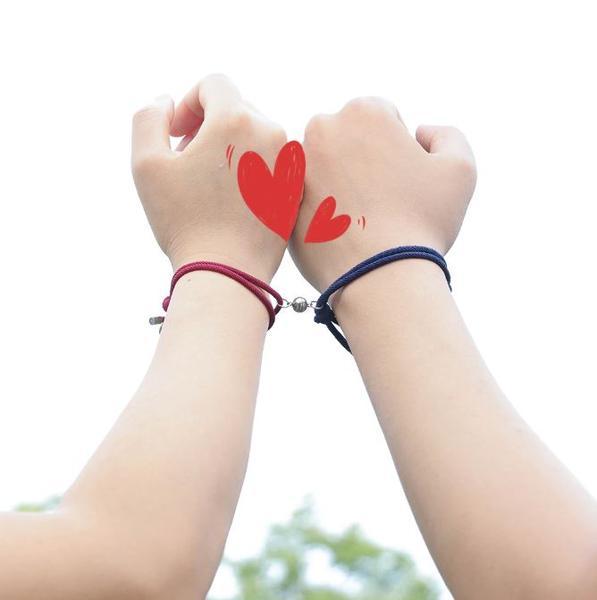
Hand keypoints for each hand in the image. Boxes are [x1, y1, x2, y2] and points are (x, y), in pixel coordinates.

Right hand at [132, 74, 286, 280]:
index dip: (188, 103)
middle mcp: (273, 133)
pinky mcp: (297, 188)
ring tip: (211, 181)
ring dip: (231, 148)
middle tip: (188, 160)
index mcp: (238, 119)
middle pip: (237, 109)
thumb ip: (149, 118)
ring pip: (256, 136)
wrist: (228, 272)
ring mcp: (290, 163)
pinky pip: (272, 162)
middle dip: (208, 126)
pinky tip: (233, 198)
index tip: (176, 134)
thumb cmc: (184, 221)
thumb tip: (167, 102)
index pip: (214, 85)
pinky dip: (251, 168)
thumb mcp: (146, 164)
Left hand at [289, 97, 476, 290]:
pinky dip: (317, 209)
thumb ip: (445, 135)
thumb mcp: (460, 168)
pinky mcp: (280, 201)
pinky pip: (303, 198)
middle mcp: (322, 130)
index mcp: (364, 111)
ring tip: (357, 218)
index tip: (400, 180)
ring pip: (321, 168)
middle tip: (378, 200)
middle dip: (360, 160)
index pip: (381, 118)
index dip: (397, 149)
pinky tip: (338, 231)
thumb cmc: (423, 224)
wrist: (379, 278)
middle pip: (346, 139)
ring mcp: (296, 168)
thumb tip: (419, 132)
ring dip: (336, 183)